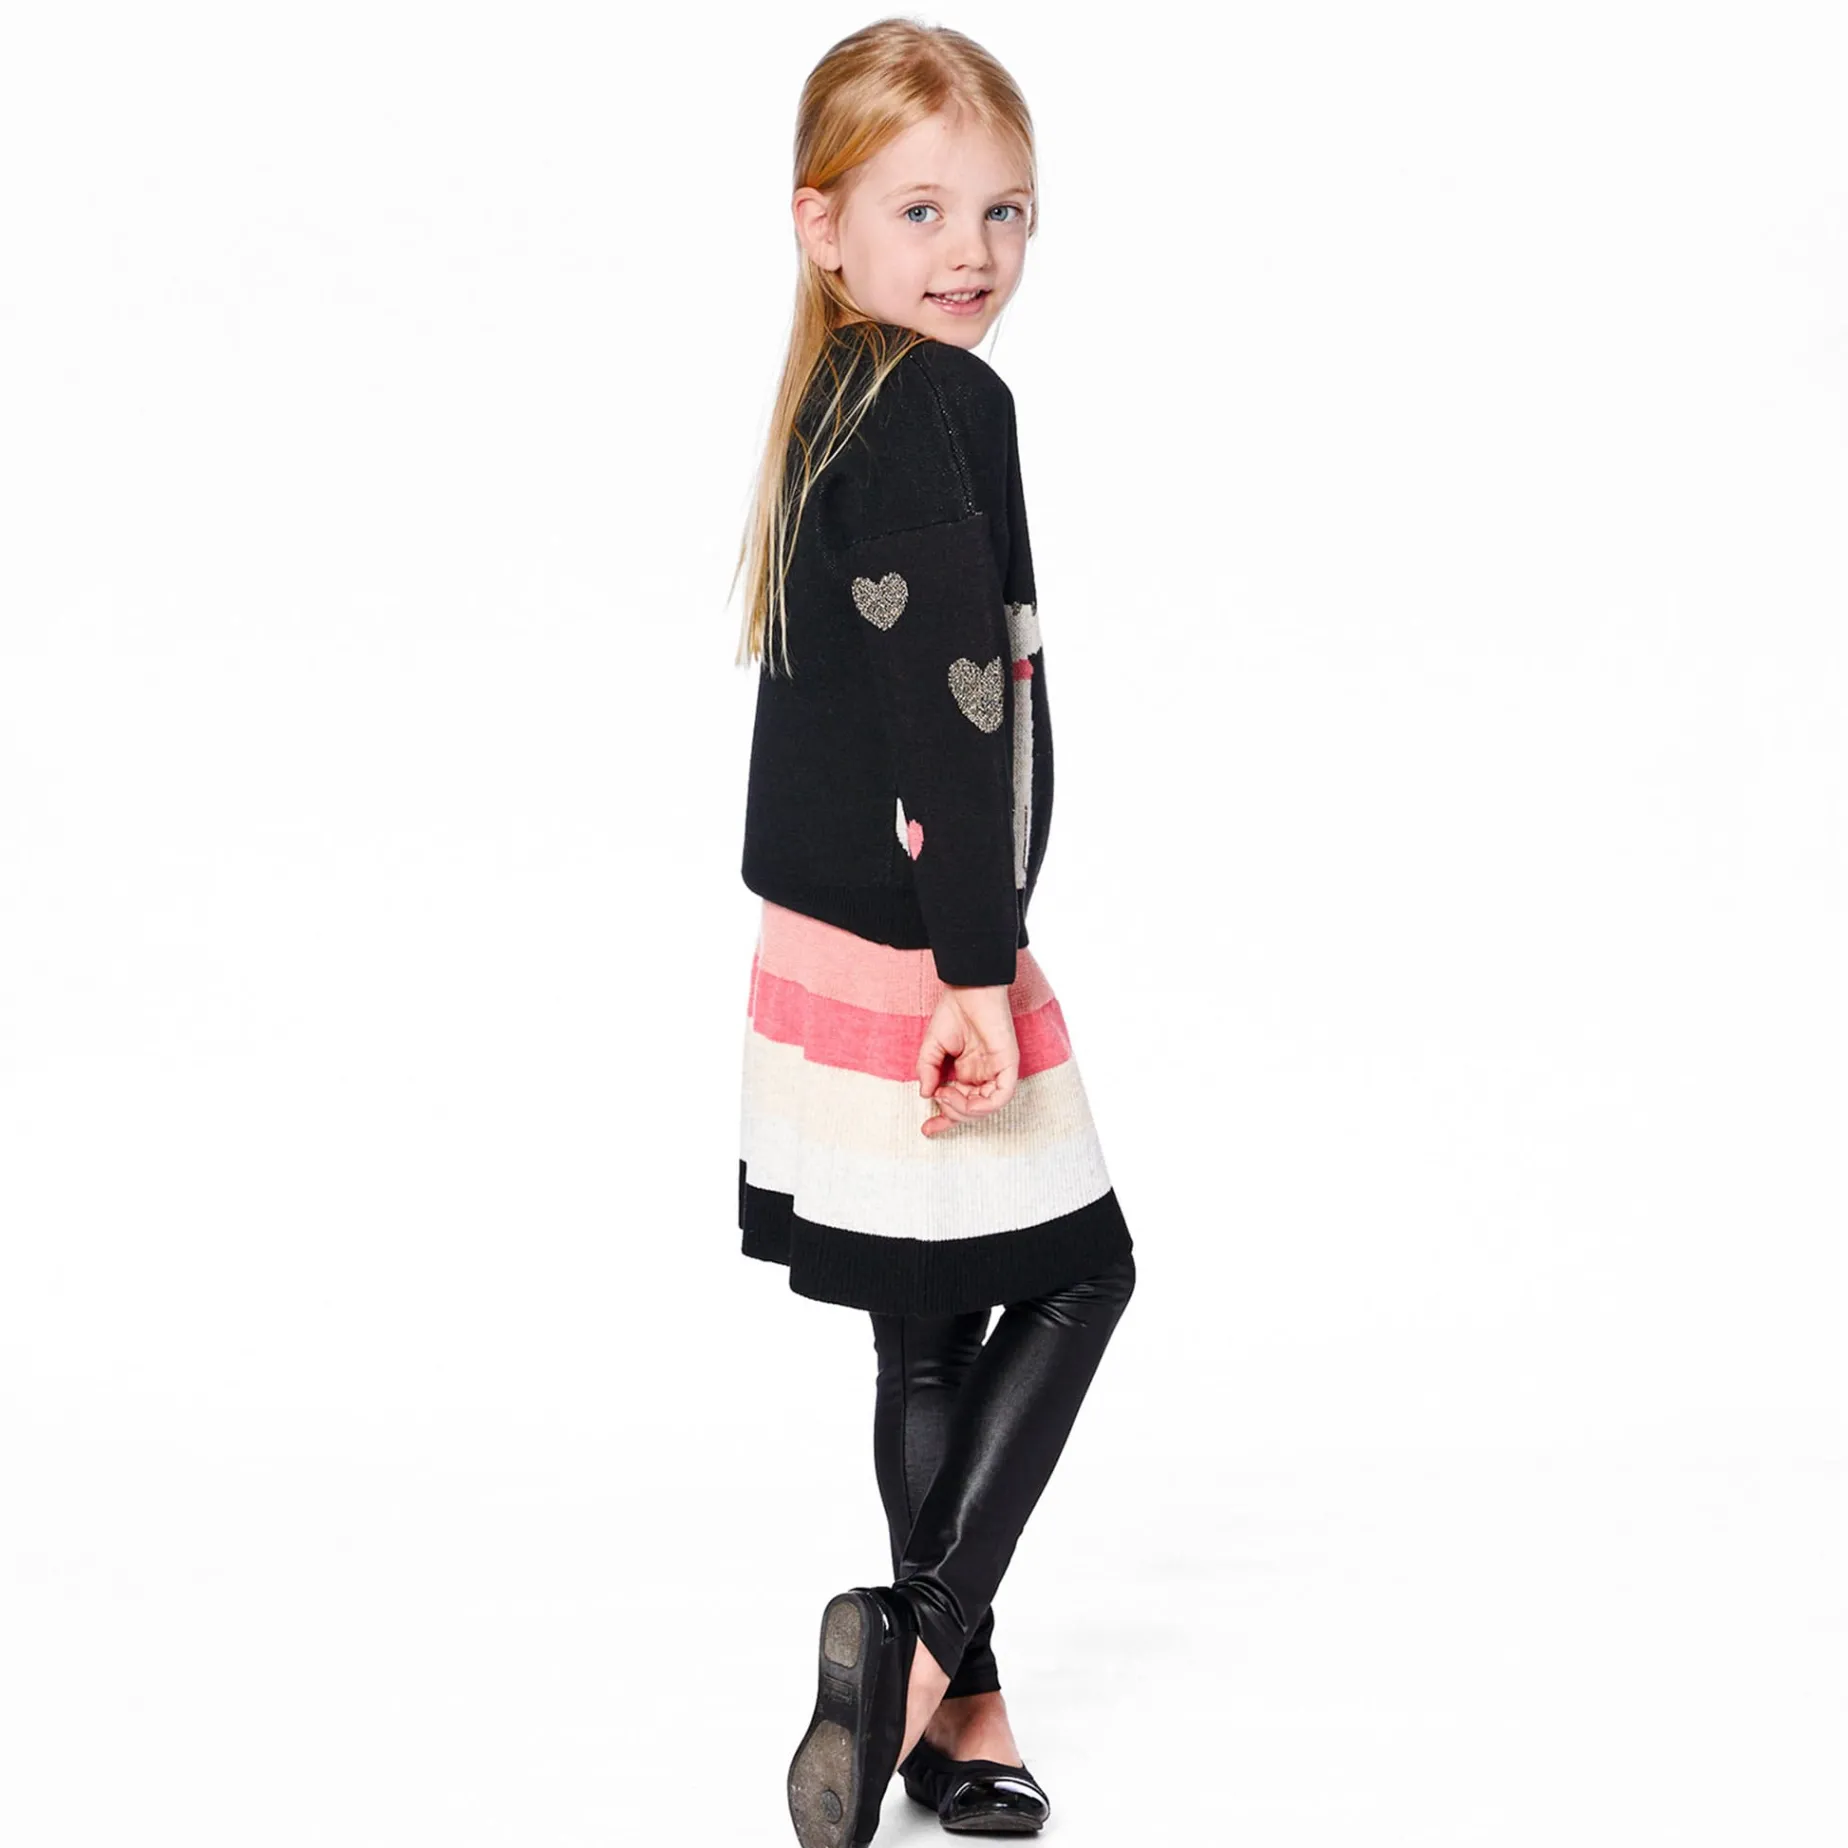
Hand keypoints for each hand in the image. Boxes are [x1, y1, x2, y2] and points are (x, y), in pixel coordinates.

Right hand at [916, 984, 1019, 1134]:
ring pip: (988, 1108)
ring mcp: (997, 1070)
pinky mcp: (1008, 1064)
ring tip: (945, 1096)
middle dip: (952, 1115)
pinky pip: (1003, 1095)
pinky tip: (963, 1097)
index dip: (945, 1120)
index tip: (926, 1129)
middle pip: (973, 1110)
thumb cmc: (953, 1011)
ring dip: (964, 1110)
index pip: (960, 1104)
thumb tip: (926, 1094)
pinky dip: (983, 1104)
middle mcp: (984, 1074)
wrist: (968, 988)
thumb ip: (928, 1071)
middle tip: (936, 1100)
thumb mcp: (932, 1047)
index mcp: (968, 1072)